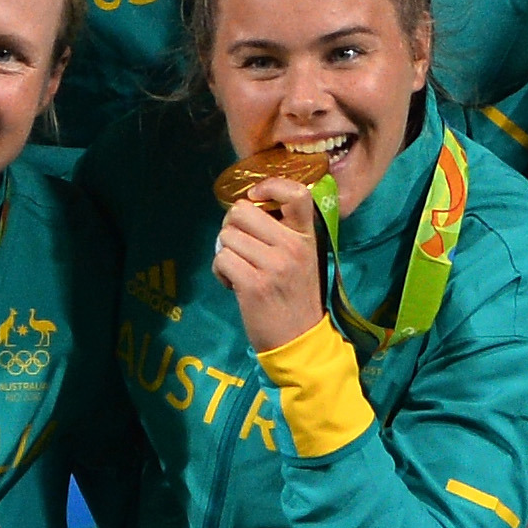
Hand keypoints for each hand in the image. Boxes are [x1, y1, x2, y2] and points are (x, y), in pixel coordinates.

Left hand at [212, 183, 329, 349]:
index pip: (297, 193)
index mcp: (306, 237)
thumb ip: (283, 233)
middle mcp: (292, 246)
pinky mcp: (253, 284)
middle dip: (232, 227)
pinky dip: (220, 271)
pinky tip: (234, 284)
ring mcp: (273, 265)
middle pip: (241, 211)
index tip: (256, 198)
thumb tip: (247, 209)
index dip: (270, 186)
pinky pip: (221, 259)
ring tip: (240, 270)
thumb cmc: (297, 297)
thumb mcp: (303, 259)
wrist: (300, 341)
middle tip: (240, 247)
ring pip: (226, 236)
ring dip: (225, 253)